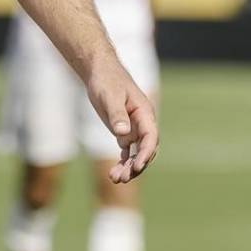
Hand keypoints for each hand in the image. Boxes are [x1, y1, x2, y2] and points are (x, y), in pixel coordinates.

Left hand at [85, 62, 158, 183]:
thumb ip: (117, 114)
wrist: (100, 72)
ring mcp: (134, 129)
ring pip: (135, 153)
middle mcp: (142, 123)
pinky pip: (127, 151)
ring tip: (115, 179)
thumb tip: (123, 134)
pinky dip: (122, 162)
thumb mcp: (110, 96)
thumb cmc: (107, 80)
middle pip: (145, 150)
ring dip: (128, 167)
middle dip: (136, 166)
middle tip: (122, 178)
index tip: (137, 166)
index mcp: (145, 114)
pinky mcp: (123, 131)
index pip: (150, 137)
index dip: (146, 153)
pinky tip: (113, 174)